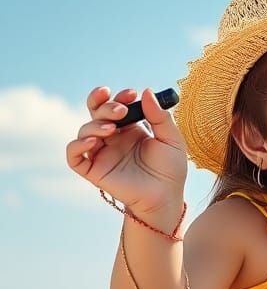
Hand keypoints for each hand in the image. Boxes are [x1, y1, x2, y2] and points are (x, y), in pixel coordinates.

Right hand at [66, 86, 188, 221]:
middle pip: (97, 113)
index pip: (116, 106)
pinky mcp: (93, 170)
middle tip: (121, 110)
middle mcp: (113, 138)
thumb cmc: (170, 170)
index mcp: (130, 129)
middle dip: (104, 105)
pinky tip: (92, 142)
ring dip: (95, 124)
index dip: (118, 97)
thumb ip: (160, 117)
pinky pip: (74, 155)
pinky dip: (77, 145)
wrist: (166, 197)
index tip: (130, 94)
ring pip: (85, 130)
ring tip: (111, 128)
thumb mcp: (171, 140)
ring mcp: (102, 153)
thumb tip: (147, 91)